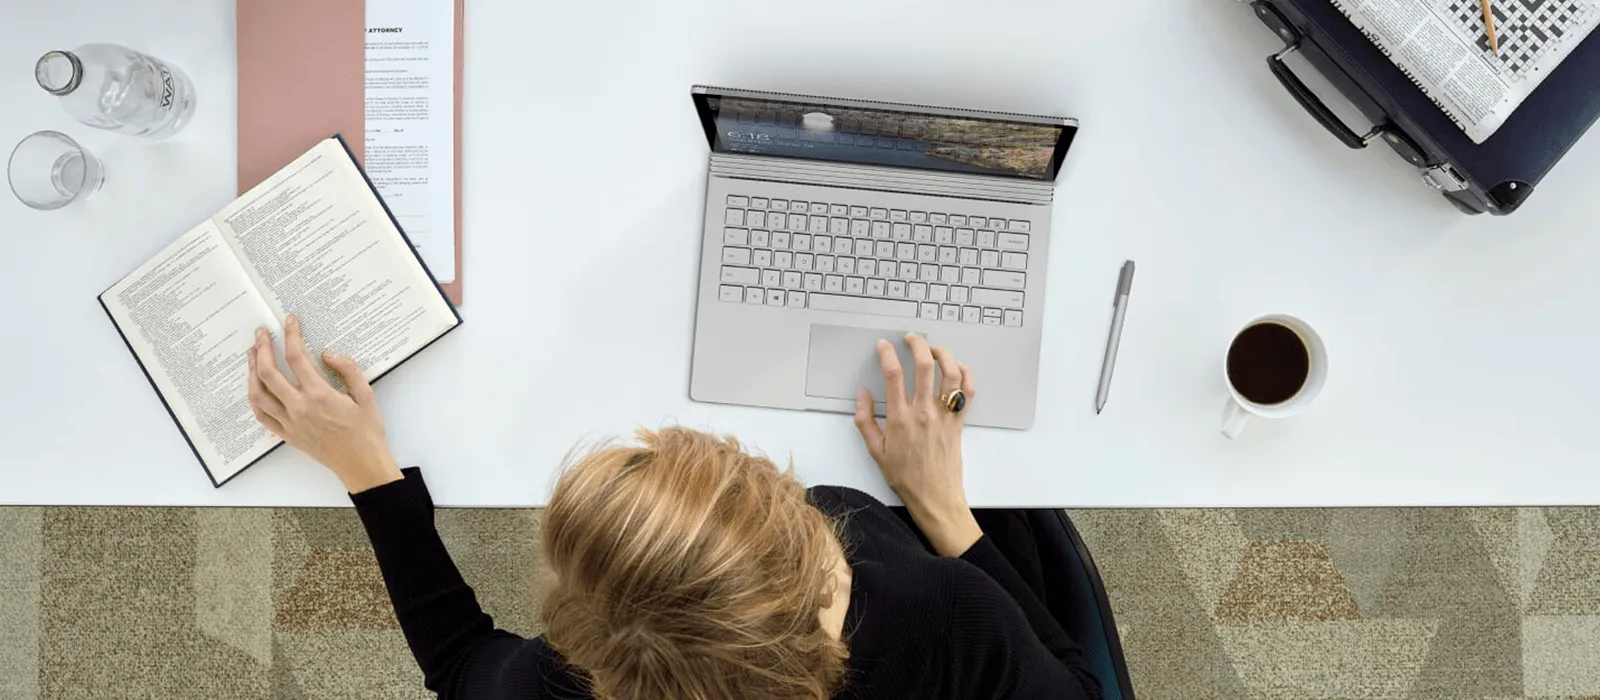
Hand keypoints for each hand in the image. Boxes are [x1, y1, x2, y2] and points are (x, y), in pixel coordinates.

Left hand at [247, 315, 401, 493]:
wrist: (362, 464)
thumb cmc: (367, 432)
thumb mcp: (366, 395)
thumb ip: (348, 369)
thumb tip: (328, 354)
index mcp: (320, 395)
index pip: (297, 357)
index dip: (291, 335)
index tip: (290, 322)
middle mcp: (300, 408)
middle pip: (269, 372)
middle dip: (262, 348)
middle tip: (261, 333)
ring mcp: (290, 423)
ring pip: (258, 393)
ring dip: (251, 371)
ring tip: (252, 356)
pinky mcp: (287, 434)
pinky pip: (261, 415)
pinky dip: (254, 398)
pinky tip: (255, 387)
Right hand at [853, 333, 981, 556]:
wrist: (934, 497)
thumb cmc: (906, 477)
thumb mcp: (875, 451)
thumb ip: (865, 420)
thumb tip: (862, 395)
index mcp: (900, 418)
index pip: (893, 375)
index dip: (887, 354)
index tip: (883, 346)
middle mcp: (924, 412)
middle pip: (924, 366)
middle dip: (917, 344)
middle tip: (910, 338)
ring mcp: (944, 415)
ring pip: (950, 373)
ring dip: (943, 354)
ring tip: (933, 348)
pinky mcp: (958, 421)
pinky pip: (968, 391)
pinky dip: (965, 374)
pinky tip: (956, 368)